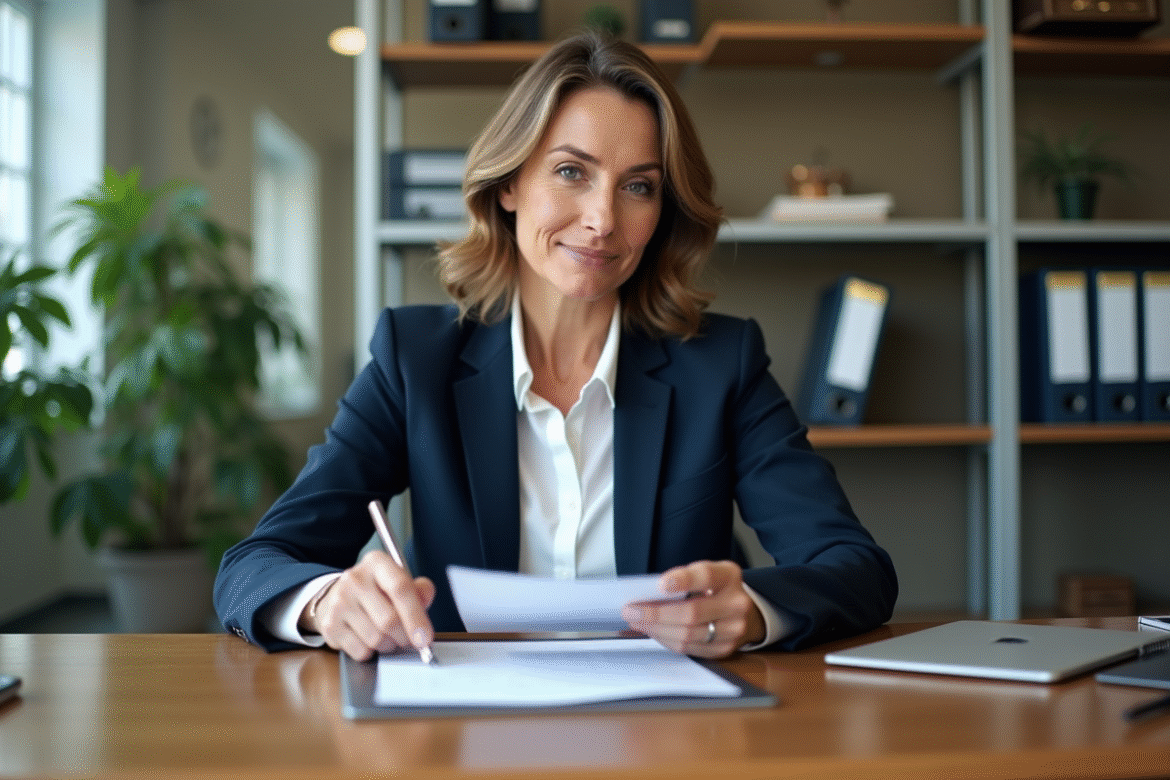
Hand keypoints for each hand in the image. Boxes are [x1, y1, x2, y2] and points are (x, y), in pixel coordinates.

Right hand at [300, 550, 435, 661]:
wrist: (337, 597)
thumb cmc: (377, 592)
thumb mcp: (399, 582)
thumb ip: (419, 590)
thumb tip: (426, 598)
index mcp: (376, 562)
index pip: (400, 588)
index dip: (416, 616)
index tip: (426, 638)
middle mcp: (355, 578)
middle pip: (389, 620)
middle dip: (404, 637)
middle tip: (409, 639)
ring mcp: (339, 601)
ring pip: (376, 639)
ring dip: (388, 645)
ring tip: (387, 636)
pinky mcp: (329, 624)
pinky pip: (361, 651)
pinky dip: (371, 652)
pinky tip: (368, 639)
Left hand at [621, 561, 764, 658]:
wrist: (744, 611)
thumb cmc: (715, 589)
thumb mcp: (705, 574)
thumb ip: (683, 579)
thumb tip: (648, 595)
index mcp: (729, 576)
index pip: (706, 576)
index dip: (683, 580)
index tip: (661, 584)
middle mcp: (736, 603)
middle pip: (692, 612)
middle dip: (656, 614)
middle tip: (632, 611)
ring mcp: (733, 629)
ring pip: (688, 634)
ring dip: (657, 629)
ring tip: (638, 621)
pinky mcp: (724, 649)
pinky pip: (689, 648)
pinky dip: (667, 640)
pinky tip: (654, 631)